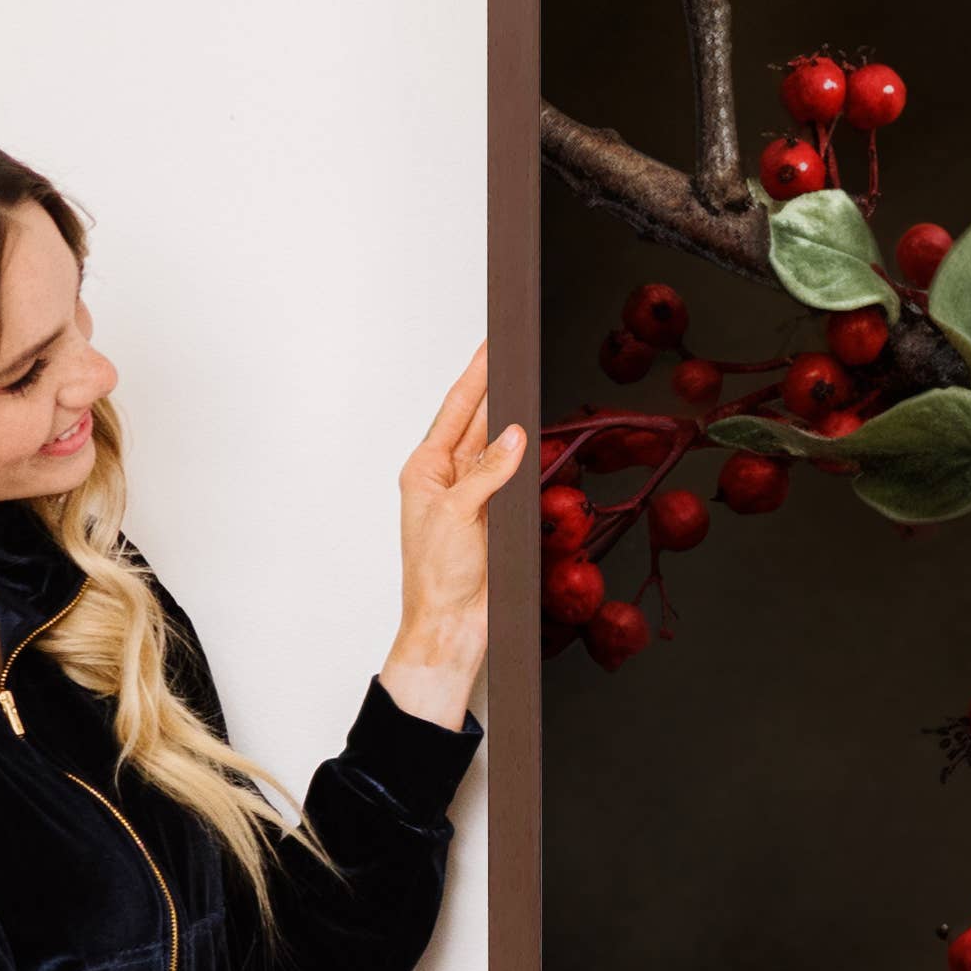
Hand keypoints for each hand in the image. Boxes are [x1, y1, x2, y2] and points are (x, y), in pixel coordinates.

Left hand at [381, 348, 522, 731]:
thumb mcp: (458, 514)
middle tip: (517, 355)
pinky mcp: (501, 516)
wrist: (453, 625)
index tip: (492, 346)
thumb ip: (489, 472)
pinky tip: (543, 443)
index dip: (476, 375)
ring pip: (503, 447)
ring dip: (518, 422)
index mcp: (427, 470)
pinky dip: (534, 460)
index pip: (457, 410)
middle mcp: (451, 478)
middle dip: (499, 388)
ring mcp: (478, 496)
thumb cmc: (437, 576)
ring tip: (532, 388)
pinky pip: (521, 477)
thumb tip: (515, 436)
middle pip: (480, 420)